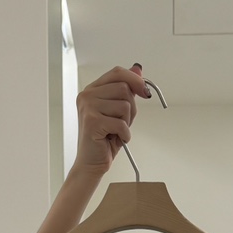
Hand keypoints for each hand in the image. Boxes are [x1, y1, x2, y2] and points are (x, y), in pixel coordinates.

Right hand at [73, 64, 151, 178]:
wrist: (91, 163)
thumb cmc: (104, 139)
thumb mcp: (118, 111)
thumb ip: (126, 89)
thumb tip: (138, 69)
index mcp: (92, 90)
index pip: (117, 73)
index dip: (135, 79)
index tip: (145, 92)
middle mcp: (87, 95)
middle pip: (124, 88)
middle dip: (131, 109)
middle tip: (121, 123)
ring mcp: (88, 107)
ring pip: (125, 106)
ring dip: (126, 123)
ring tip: (115, 132)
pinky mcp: (92, 121)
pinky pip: (121, 123)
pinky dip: (124, 135)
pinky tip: (114, 140)